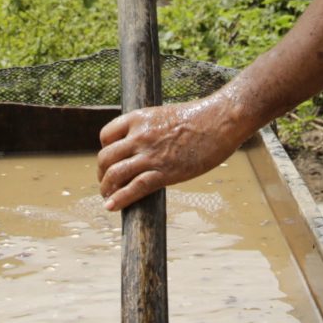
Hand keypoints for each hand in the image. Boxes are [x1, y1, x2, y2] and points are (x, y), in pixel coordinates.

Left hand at [95, 94, 249, 210]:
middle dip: (102, 172)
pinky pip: (133, 188)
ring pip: (115, 174)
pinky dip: (119, 199)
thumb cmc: (199, 118)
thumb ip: (151, 129)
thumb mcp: (165, 116)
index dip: (105, 150)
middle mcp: (139, 136)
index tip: (111, 159)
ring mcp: (150, 155)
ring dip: (107, 188)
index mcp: (138, 118)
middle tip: (106, 182)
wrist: (220, 121)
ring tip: (107, 196)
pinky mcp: (163, 172)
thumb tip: (147, 144)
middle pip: (106, 157)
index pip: (106, 136)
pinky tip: (111, 207)